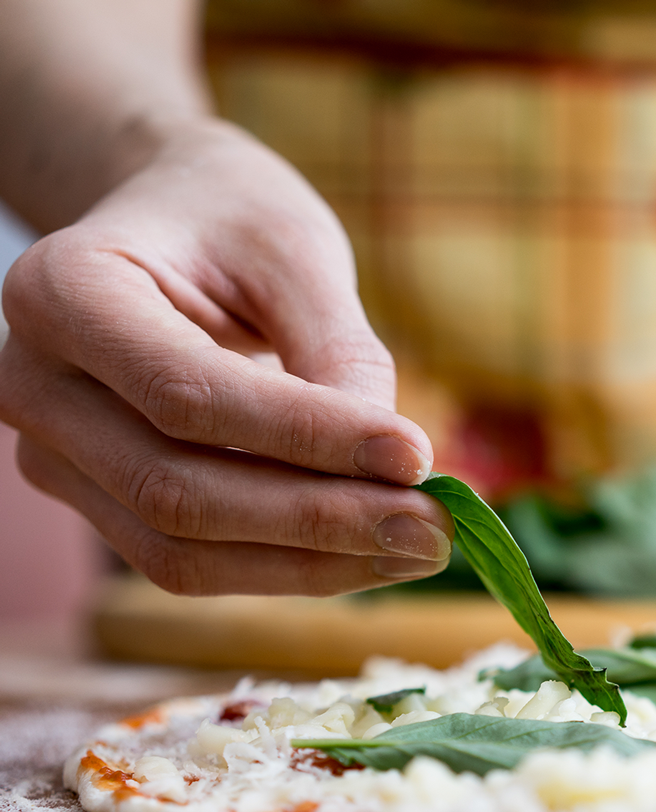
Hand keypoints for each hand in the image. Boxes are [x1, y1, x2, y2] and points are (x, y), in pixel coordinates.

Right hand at [0, 120, 453, 594]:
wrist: (169, 225)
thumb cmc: (233, 221)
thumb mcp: (294, 252)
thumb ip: (339, 352)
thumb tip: (392, 466)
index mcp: (64, 290)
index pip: (189, 393)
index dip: (309, 437)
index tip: (416, 456)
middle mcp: (35, 381)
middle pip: (177, 490)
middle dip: (319, 520)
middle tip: (436, 529)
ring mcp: (53, 453)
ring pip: (181, 548)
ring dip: (311, 564)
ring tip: (420, 549)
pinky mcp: (96, 501)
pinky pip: (190, 559)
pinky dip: (288, 567)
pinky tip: (372, 552)